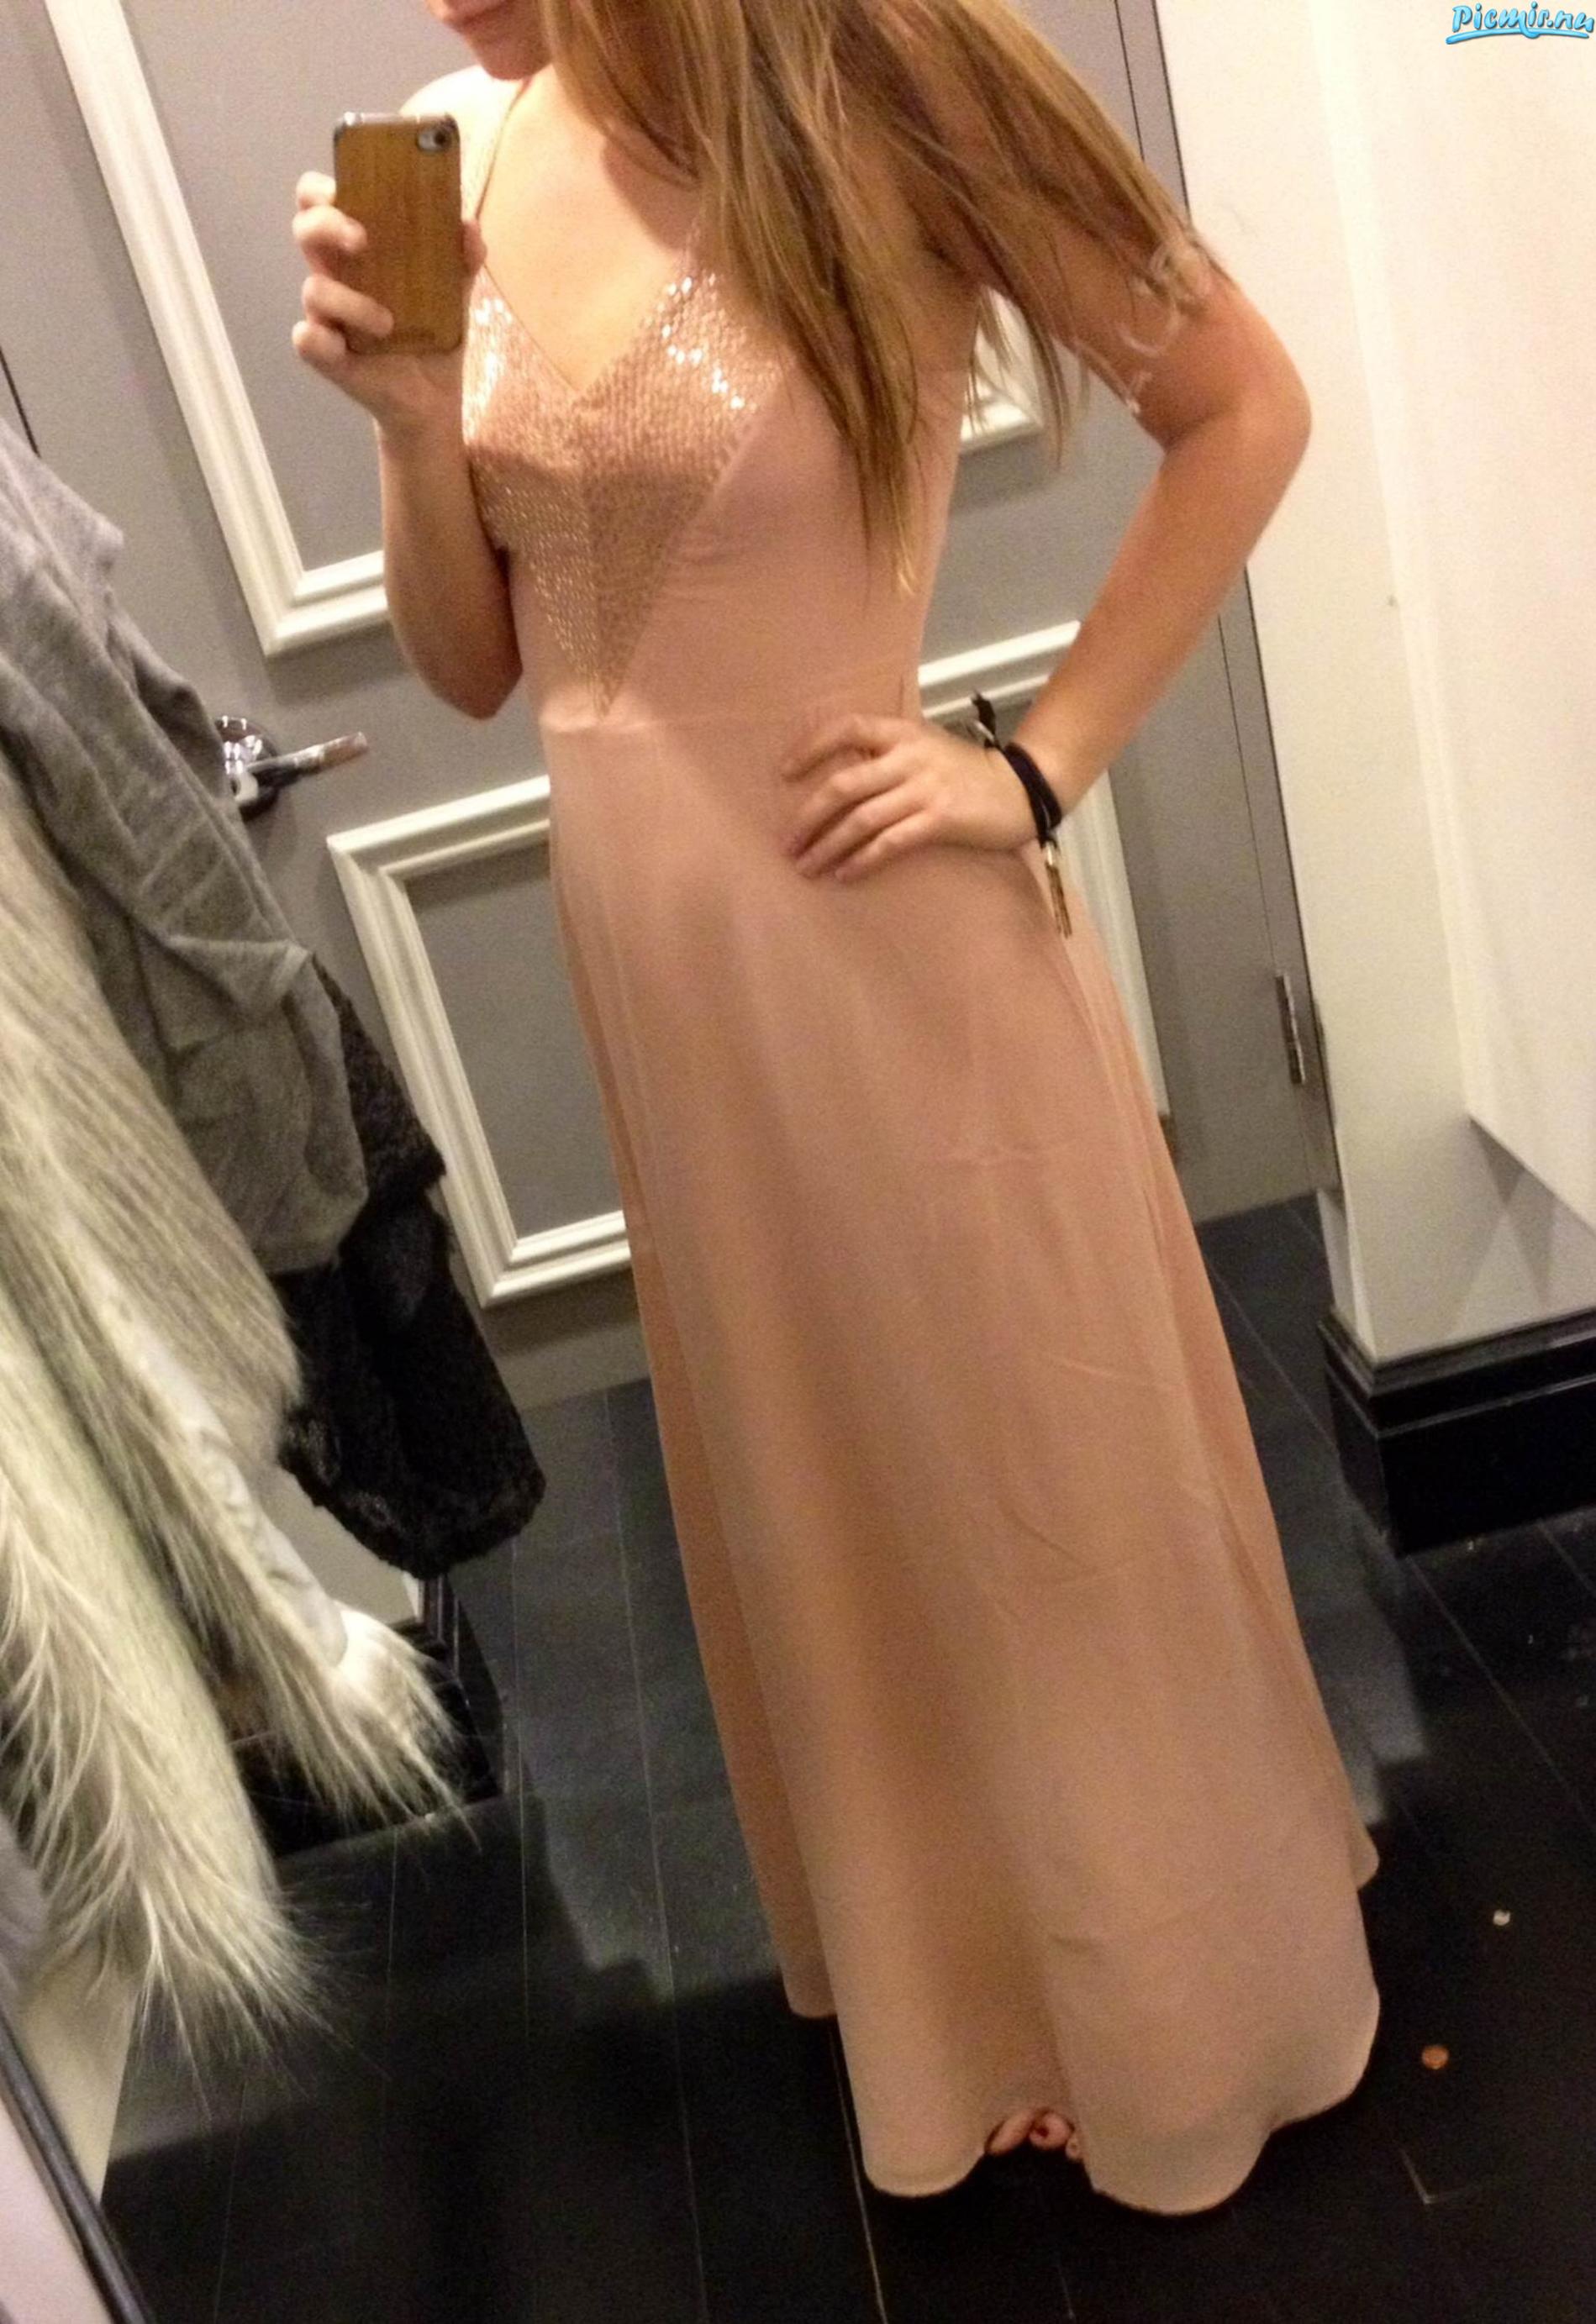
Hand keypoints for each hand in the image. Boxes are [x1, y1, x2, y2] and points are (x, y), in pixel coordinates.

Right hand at [290, 171, 486, 438]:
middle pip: (305, 230)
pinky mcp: (326, 355)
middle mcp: (336, 275)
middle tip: (363, 241)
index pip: (321, 202)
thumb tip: (468, 225)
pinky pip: (306, 339)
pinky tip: (345, 346)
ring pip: (314, 289)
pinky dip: (321, 339)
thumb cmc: (433, 335)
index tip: (346, 187)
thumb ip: (462, 259)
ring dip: (351, 301)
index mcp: (357, 250)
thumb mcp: (455, 294)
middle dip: (328, 225)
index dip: (322, 187)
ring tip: (388, 324)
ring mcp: (327, 315)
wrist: (433, 399)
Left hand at [777, 713, 1036, 881]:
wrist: (1020, 788)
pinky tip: (844, 873)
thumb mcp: (923, 745)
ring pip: (861, 819)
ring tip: (806, 867)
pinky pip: (889, 842)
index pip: (845, 728)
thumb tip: (835, 774)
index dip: (810, 749)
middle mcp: (908, 757)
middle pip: (843, 784)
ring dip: (827, 846)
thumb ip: (885, 752)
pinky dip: (861, 859)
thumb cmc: (963, 770)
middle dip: (808, 817)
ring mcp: (923, 789)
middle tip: (787, 843)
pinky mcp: (938, 820)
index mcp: (901, 732)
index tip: (784, 775)